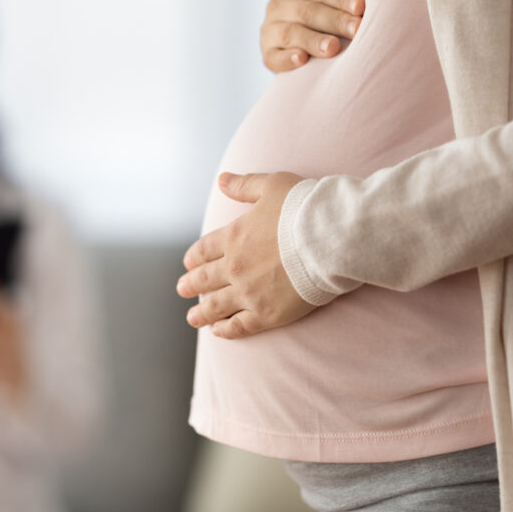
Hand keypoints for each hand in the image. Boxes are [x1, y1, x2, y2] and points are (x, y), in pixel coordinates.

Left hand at [177, 172, 318, 338]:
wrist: (330, 237)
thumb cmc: (304, 208)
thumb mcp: (272, 185)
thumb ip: (244, 185)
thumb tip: (222, 180)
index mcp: (234, 236)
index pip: (205, 249)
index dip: (195, 257)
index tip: (188, 263)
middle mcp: (235, 266)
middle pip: (205, 278)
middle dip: (191, 284)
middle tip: (182, 289)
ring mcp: (249, 292)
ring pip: (216, 305)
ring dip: (202, 312)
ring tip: (192, 318)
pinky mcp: (267, 313)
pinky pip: (239, 325)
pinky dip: (225, 330)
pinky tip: (217, 331)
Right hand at [260, 0, 364, 72]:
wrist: (298, 39)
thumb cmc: (325, 9)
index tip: (360, 5)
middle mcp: (279, 3)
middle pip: (307, 11)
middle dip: (334, 20)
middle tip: (357, 29)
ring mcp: (270, 29)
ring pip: (290, 33)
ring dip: (313, 41)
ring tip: (333, 48)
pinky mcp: (267, 53)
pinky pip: (274, 57)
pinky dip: (287, 58)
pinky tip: (302, 60)